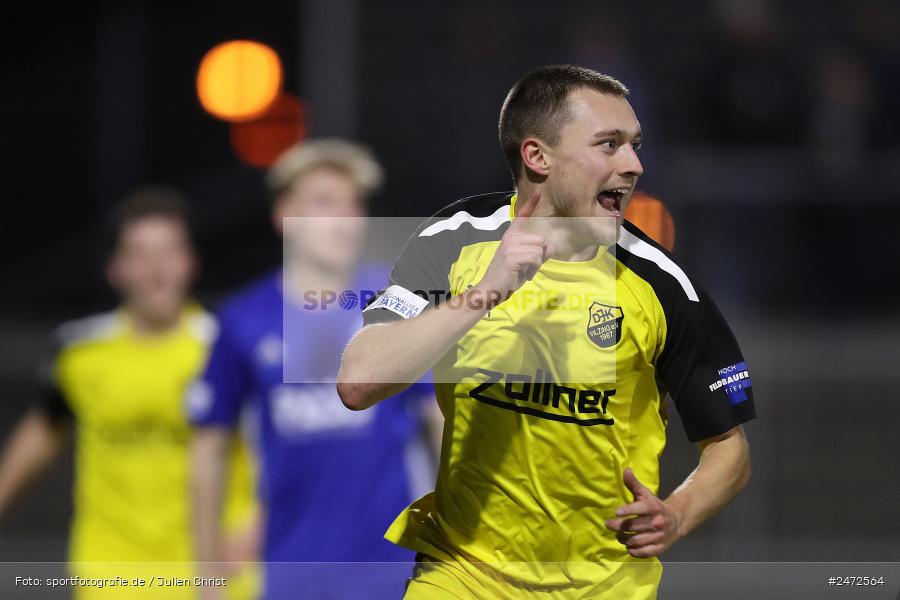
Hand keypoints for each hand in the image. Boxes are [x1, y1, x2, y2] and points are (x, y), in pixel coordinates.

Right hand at [472, 189, 553, 307]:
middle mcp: (510, 237)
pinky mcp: (512, 256)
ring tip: (524, 271)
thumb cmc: (509, 277)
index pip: (522, 217)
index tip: (538, 192)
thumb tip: (551, 246)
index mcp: (511, 236)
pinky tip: (524, 275)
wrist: (492, 289)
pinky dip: (533, 269)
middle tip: (527, 267)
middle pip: (540, 239)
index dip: (530, 204)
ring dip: (536, 264)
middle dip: (538, 256)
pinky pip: (535, 258)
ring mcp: (510, 246)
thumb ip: (538, 254)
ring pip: (538, 250)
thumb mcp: (527, 263)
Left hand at [605, 467, 683, 557]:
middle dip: (618, 526)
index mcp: (654, 507)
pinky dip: (633, 551)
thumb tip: (625, 470)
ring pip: (636, 540)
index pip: (641, 508)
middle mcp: (658, 522)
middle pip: (634, 526)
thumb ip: (634, 484)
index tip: (617, 512)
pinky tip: (628, 546)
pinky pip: (643, 552)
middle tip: (609, 524)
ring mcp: (659, 536)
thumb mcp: (645, 494)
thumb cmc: (655, 506)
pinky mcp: (660, 548)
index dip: (628, 510)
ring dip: (623, 539)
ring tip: (618, 535)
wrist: (676, 521)